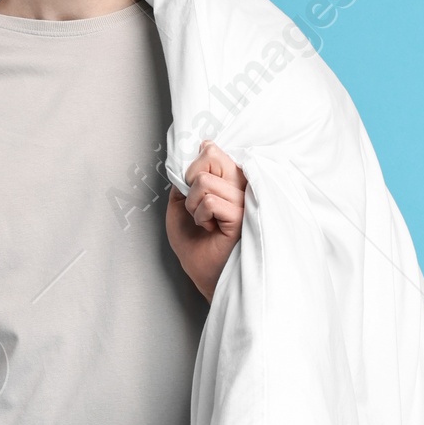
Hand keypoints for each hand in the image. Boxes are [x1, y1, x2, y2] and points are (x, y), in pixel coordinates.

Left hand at [166, 143, 246, 300]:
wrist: (201, 274)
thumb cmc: (195, 245)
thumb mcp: (179, 204)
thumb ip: (185, 179)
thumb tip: (192, 156)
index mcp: (228, 181)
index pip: (211, 150)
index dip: (195, 165)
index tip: (192, 185)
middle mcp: (239, 186)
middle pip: (212, 155)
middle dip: (191, 179)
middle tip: (196, 204)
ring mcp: (244, 200)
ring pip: (205, 181)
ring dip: (193, 206)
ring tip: (204, 222)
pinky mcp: (242, 216)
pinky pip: (210, 201)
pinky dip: (200, 216)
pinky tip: (210, 229)